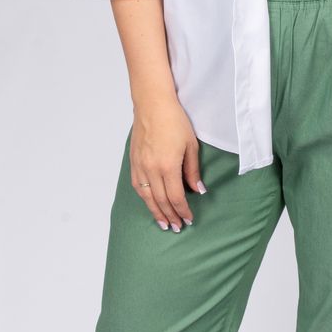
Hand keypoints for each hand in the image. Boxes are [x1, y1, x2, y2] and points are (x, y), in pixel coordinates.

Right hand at [129, 95, 206, 231]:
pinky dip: (145, 198)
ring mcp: (140, 165)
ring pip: (147, 196)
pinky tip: (150, 203)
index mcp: (168, 166)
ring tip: (163, 223)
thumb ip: (193, 171)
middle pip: (161, 200)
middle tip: (176, 227)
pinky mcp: (134, 161)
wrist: (152, 104)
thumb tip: (198, 190)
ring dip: (155, 211)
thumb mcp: (191, 145)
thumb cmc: (174, 121)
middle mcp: (151, 169)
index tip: (188, 219)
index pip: (176, 197)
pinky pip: (138, 186)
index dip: (182, 211)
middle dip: (170, 216)